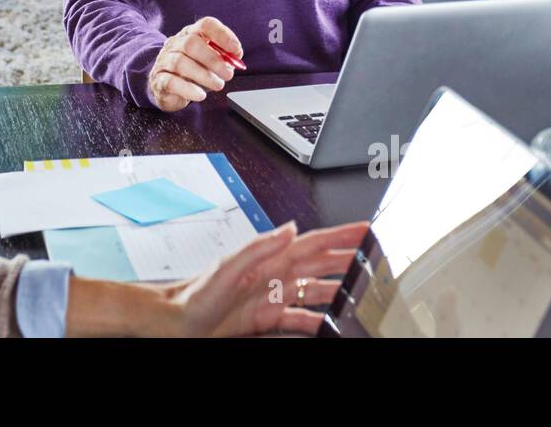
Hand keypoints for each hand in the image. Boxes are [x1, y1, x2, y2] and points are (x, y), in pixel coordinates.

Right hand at [147, 16, 242, 111]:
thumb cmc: (192, 71)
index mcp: (190, 34)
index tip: (236, 50)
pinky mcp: (158, 80)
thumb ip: (222, 57)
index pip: (205, 25)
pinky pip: (171, 82)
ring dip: (204, 75)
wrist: (164, 86)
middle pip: (191, 43)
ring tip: (218, 85)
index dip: (222, 35)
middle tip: (228, 74)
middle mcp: (175, 44)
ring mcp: (164, 61)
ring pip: (180, 62)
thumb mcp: (208, 61)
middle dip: (213, 59)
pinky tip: (200, 95)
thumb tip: (236, 57)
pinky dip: (188, 89)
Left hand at [162, 221, 367, 335]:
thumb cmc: (194, 296)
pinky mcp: (265, 318)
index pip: (312, 243)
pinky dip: (319, 320)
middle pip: (320, 264)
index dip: (340, 234)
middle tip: (375, 256)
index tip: (364, 229)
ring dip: (338, 288)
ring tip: (361, 289)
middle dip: (348, 258)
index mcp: (268, 259)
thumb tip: (289, 227)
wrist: (175, 322)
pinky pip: (300, 318)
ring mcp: (271, 297)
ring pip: (315, 290)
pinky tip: (331, 323)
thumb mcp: (227, 267)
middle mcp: (273, 275)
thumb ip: (259, 246)